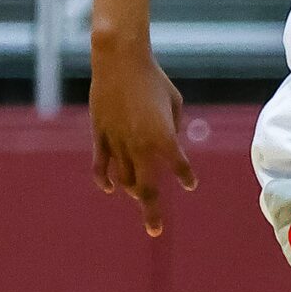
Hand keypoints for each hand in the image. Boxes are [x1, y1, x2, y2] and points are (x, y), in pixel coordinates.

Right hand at [89, 40, 194, 235]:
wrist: (120, 60)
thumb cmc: (153, 78)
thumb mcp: (174, 102)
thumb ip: (172, 127)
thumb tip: (169, 145)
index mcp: (164, 138)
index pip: (178, 167)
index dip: (186, 176)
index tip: (191, 183)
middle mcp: (140, 145)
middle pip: (146, 188)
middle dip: (152, 211)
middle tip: (155, 230)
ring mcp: (117, 141)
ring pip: (124, 179)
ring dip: (132, 190)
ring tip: (139, 197)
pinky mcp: (100, 134)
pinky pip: (100, 164)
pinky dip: (104, 179)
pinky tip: (109, 189)